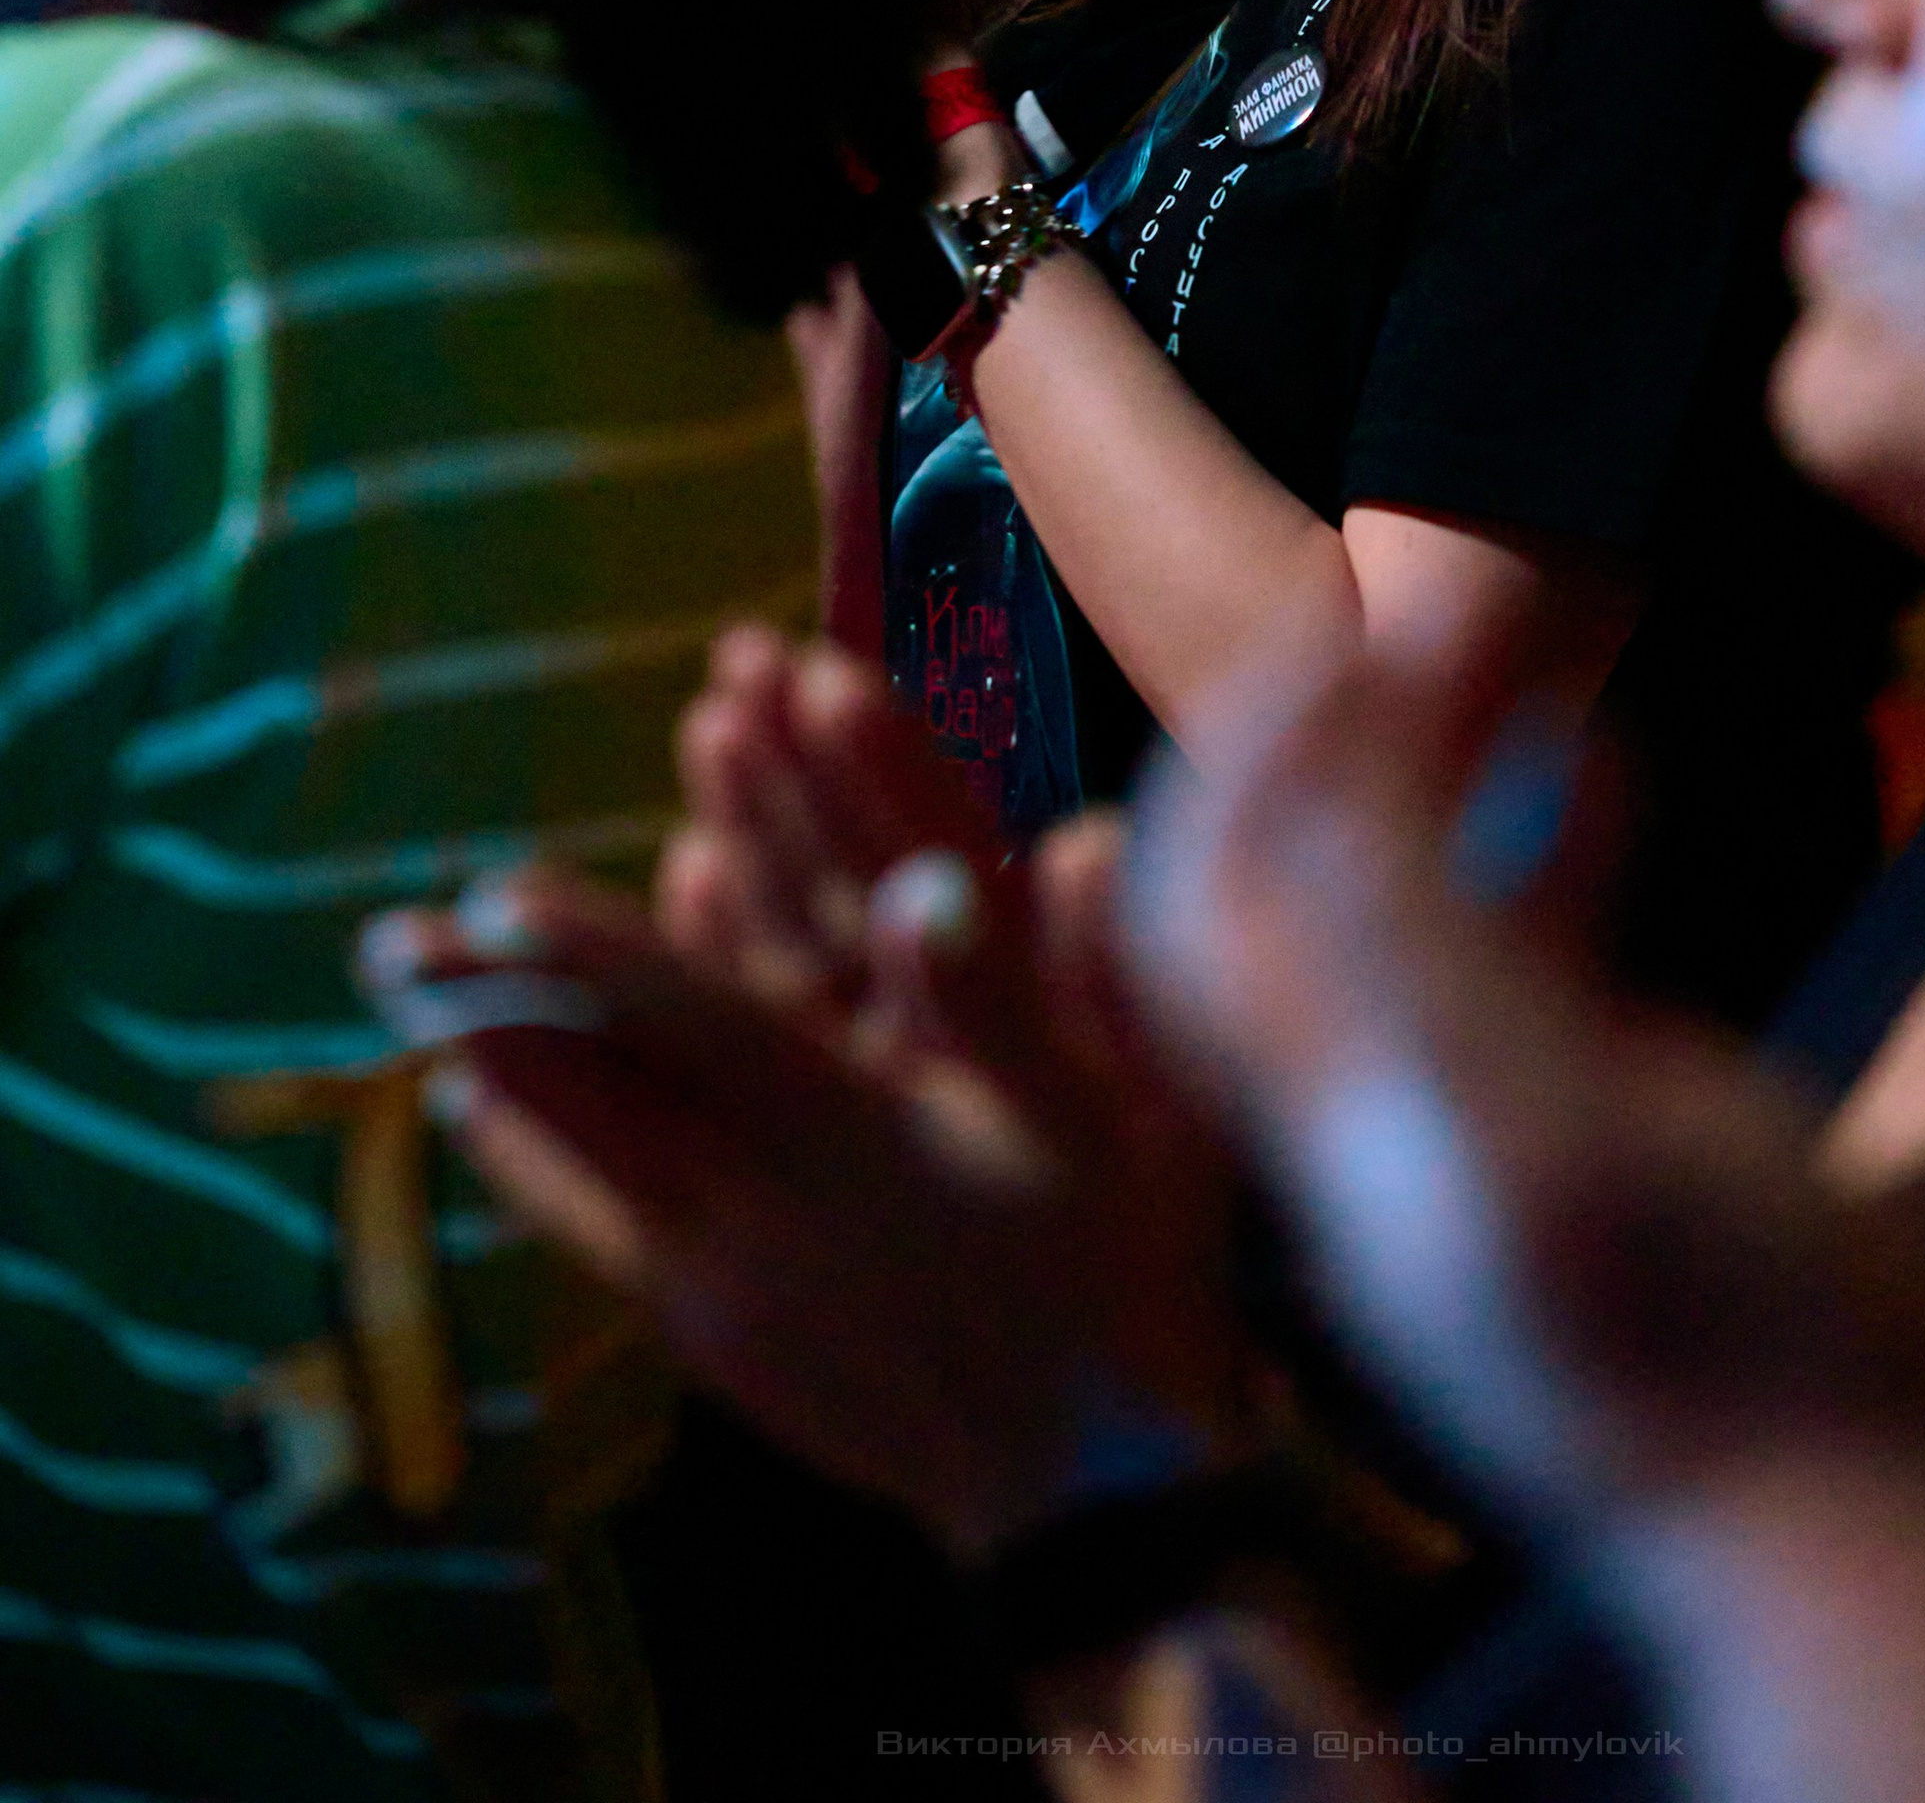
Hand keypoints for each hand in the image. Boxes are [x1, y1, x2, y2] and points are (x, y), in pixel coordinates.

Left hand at [362, 800, 1245, 1556]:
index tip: (503, 889)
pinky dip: (531, 1160)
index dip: (602, 951)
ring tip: (405, 1000)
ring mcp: (724, 1282)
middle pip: (599, 1086)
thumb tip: (998, 858)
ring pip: (582, 1151)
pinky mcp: (714, 1335)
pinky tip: (476, 1118)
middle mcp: (762, 1207)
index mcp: (851, 1133)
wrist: (1079, 1495)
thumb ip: (1013, 991)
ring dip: (495, 1062)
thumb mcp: (1090, 1119)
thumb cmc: (1105, 1279)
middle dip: (496, 1000)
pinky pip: (596, 1226)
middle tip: (389, 937)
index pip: (702, 1017)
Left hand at [1122, 625, 1924, 1524]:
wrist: (1897, 1527)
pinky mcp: (1619, 1143)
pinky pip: (1541, 958)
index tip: (1327, 637)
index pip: (1208, 914)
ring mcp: (1506, 1131)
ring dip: (1430, 770)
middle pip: (1291, 896)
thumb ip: (1424, 969)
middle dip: (1325, 744)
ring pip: (1414, 909)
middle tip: (1413, 611)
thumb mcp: (1551, 1140)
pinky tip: (1615, 754)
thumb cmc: (1729, 1354)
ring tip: (1496, 641)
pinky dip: (1552, 841)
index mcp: (1345, 1128)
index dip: (1238, 763)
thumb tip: (1301, 789)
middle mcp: (1394, 1124)